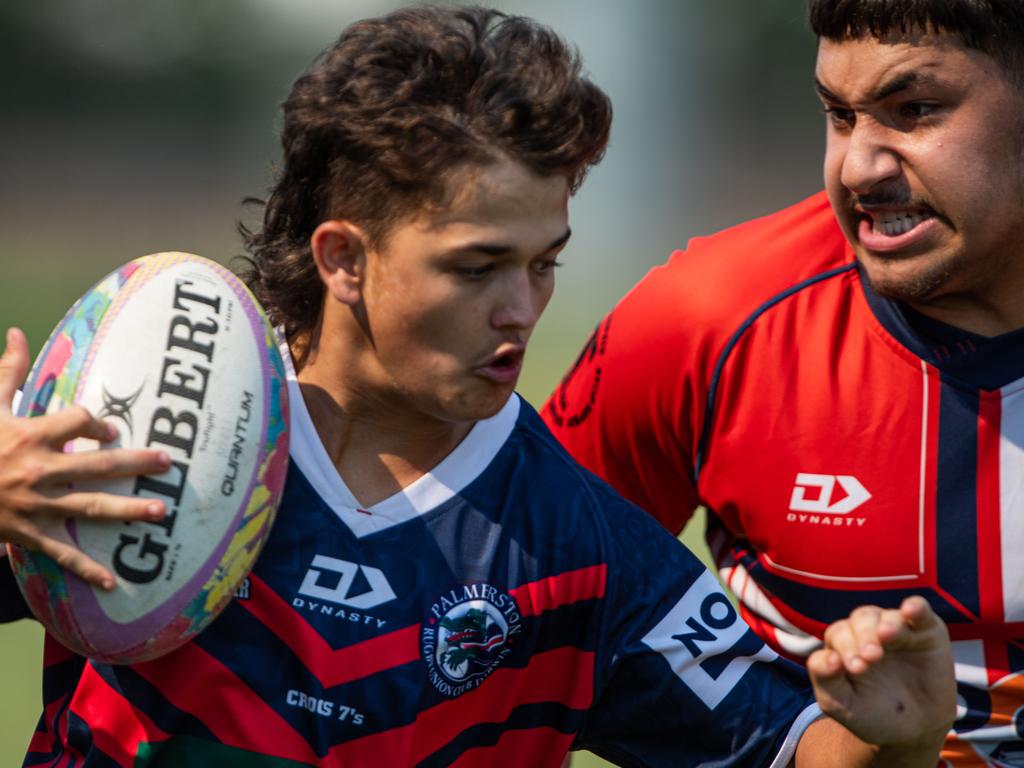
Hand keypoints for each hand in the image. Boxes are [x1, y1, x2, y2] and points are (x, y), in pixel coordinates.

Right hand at [0, 327, 170, 589]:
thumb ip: (7, 371)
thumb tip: (17, 333)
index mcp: (29, 436)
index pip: (76, 422)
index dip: (96, 422)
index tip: (108, 429)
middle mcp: (37, 471)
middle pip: (95, 464)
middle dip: (134, 462)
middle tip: (167, 462)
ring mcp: (34, 506)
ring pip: (88, 507)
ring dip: (126, 511)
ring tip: (161, 511)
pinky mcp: (27, 535)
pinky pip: (61, 554)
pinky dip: (86, 570)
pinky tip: (114, 581)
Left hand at [808, 596, 954, 757]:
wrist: (916, 731)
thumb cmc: (872, 713)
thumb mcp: (842, 704)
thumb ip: (825, 679)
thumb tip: (826, 657)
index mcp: (844, 644)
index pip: (839, 634)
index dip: (845, 647)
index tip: (855, 668)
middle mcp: (868, 631)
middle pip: (861, 620)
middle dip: (864, 637)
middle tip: (871, 657)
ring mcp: (898, 629)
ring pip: (888, 616)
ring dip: (887, 625)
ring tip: (886, 636)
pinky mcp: (927, 632)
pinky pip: (921, 612)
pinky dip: (916, 607)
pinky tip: (911, 610)